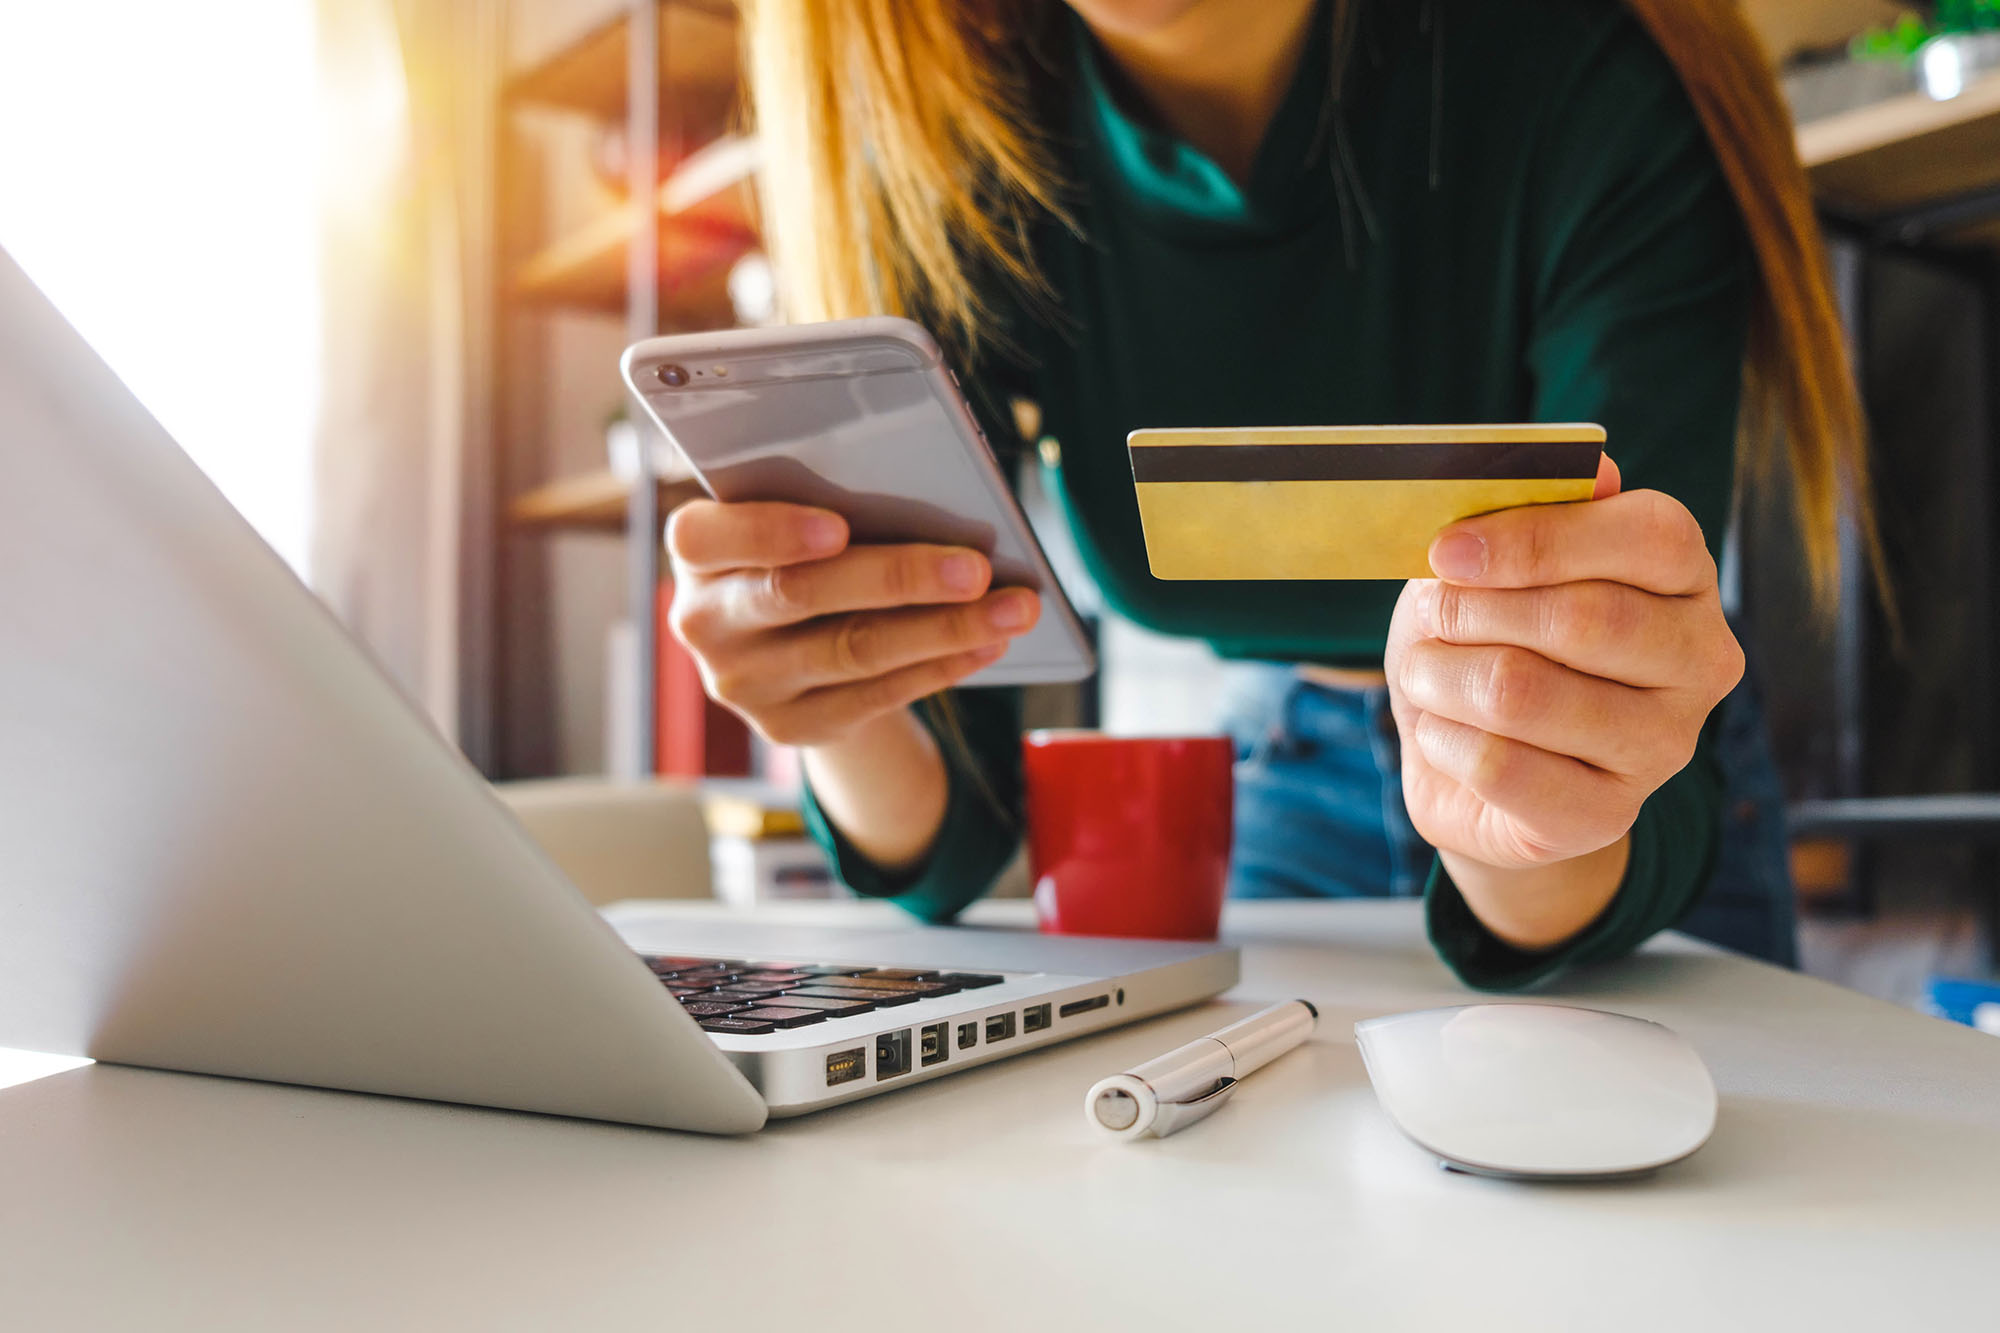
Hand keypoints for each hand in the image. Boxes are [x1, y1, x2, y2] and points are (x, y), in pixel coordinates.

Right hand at [666, 500, 1040, 746]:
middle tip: (976, 568)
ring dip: (944, 628)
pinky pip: (875, 695)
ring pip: (853, 649)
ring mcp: (745, 683)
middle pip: (801, 593)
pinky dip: (940, 665)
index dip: (770, 531)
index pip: (706, 536)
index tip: (838, 527)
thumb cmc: (801, 554)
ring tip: (1011, 608)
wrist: (786, 649)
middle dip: (898, 577)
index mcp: (697, 552)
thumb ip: (828, 505)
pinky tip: (987, 644)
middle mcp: (706, 622)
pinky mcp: (790, 727)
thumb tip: (929, 498)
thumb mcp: (792, 522)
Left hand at [1384, 458, 1743, 880]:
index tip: (1447, 551)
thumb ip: (1528, 510)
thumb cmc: (1490, 642)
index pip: (1650, 538)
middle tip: (1429, 615)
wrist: (1478, 770)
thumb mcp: (1492, 566)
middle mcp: (1699, 660)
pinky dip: (1443, 740)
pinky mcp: (1608, 815)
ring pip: (1526, 693)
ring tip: (1424, 673)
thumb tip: (1585, 468)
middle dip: (1474, 611)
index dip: (1537, 538)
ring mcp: (1665, 745)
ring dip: (1444, 676)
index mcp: (1685, 576)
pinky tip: (1440, 733)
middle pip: (1584, 618)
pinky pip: (1500, 766)